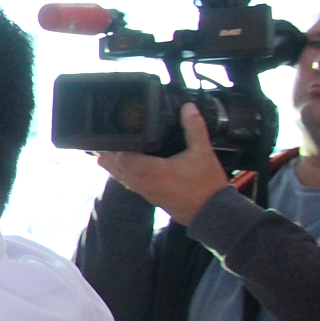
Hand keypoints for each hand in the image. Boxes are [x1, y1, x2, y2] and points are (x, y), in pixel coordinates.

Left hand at [99, 102, 230, 223]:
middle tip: (106, 138)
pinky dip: (124, 174)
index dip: (114, 147)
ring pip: (121, 178)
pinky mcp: (150, 197)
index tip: (111, 133)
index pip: (122, 158)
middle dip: (110, 154)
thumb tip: (187, 107)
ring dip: (115, 165)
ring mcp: (145, 192)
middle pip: (116, 168)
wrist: (213, 213)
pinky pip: (130, 184)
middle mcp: (144, 183)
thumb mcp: (203, 152)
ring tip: (110, 150)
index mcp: (153, 171)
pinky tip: (127, 165)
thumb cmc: (207, 184)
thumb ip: (194, 128)